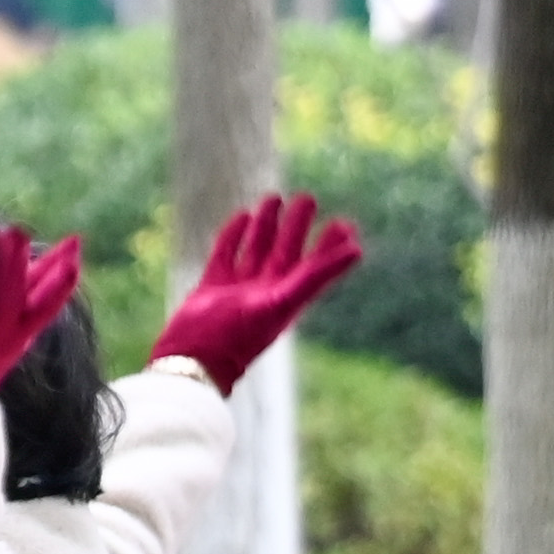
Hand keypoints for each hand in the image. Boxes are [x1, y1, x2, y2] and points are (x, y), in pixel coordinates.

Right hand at [150, 192, 364, 385]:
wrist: (195, 355)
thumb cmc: (240, 334)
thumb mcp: (283, 301)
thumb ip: (318, 275)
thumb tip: (358, 250)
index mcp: (287, 295)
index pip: (314, 264)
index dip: (330, 245)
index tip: (344, 222)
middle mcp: (267, 289)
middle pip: (286, 250)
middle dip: (297, 226)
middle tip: (308, 198)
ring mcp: (239, 286)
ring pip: (257, 248)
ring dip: (266, 225)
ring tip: (273, 198)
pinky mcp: (212, 284)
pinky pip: (226, 253)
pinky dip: (233, 235)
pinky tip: (240, 217)